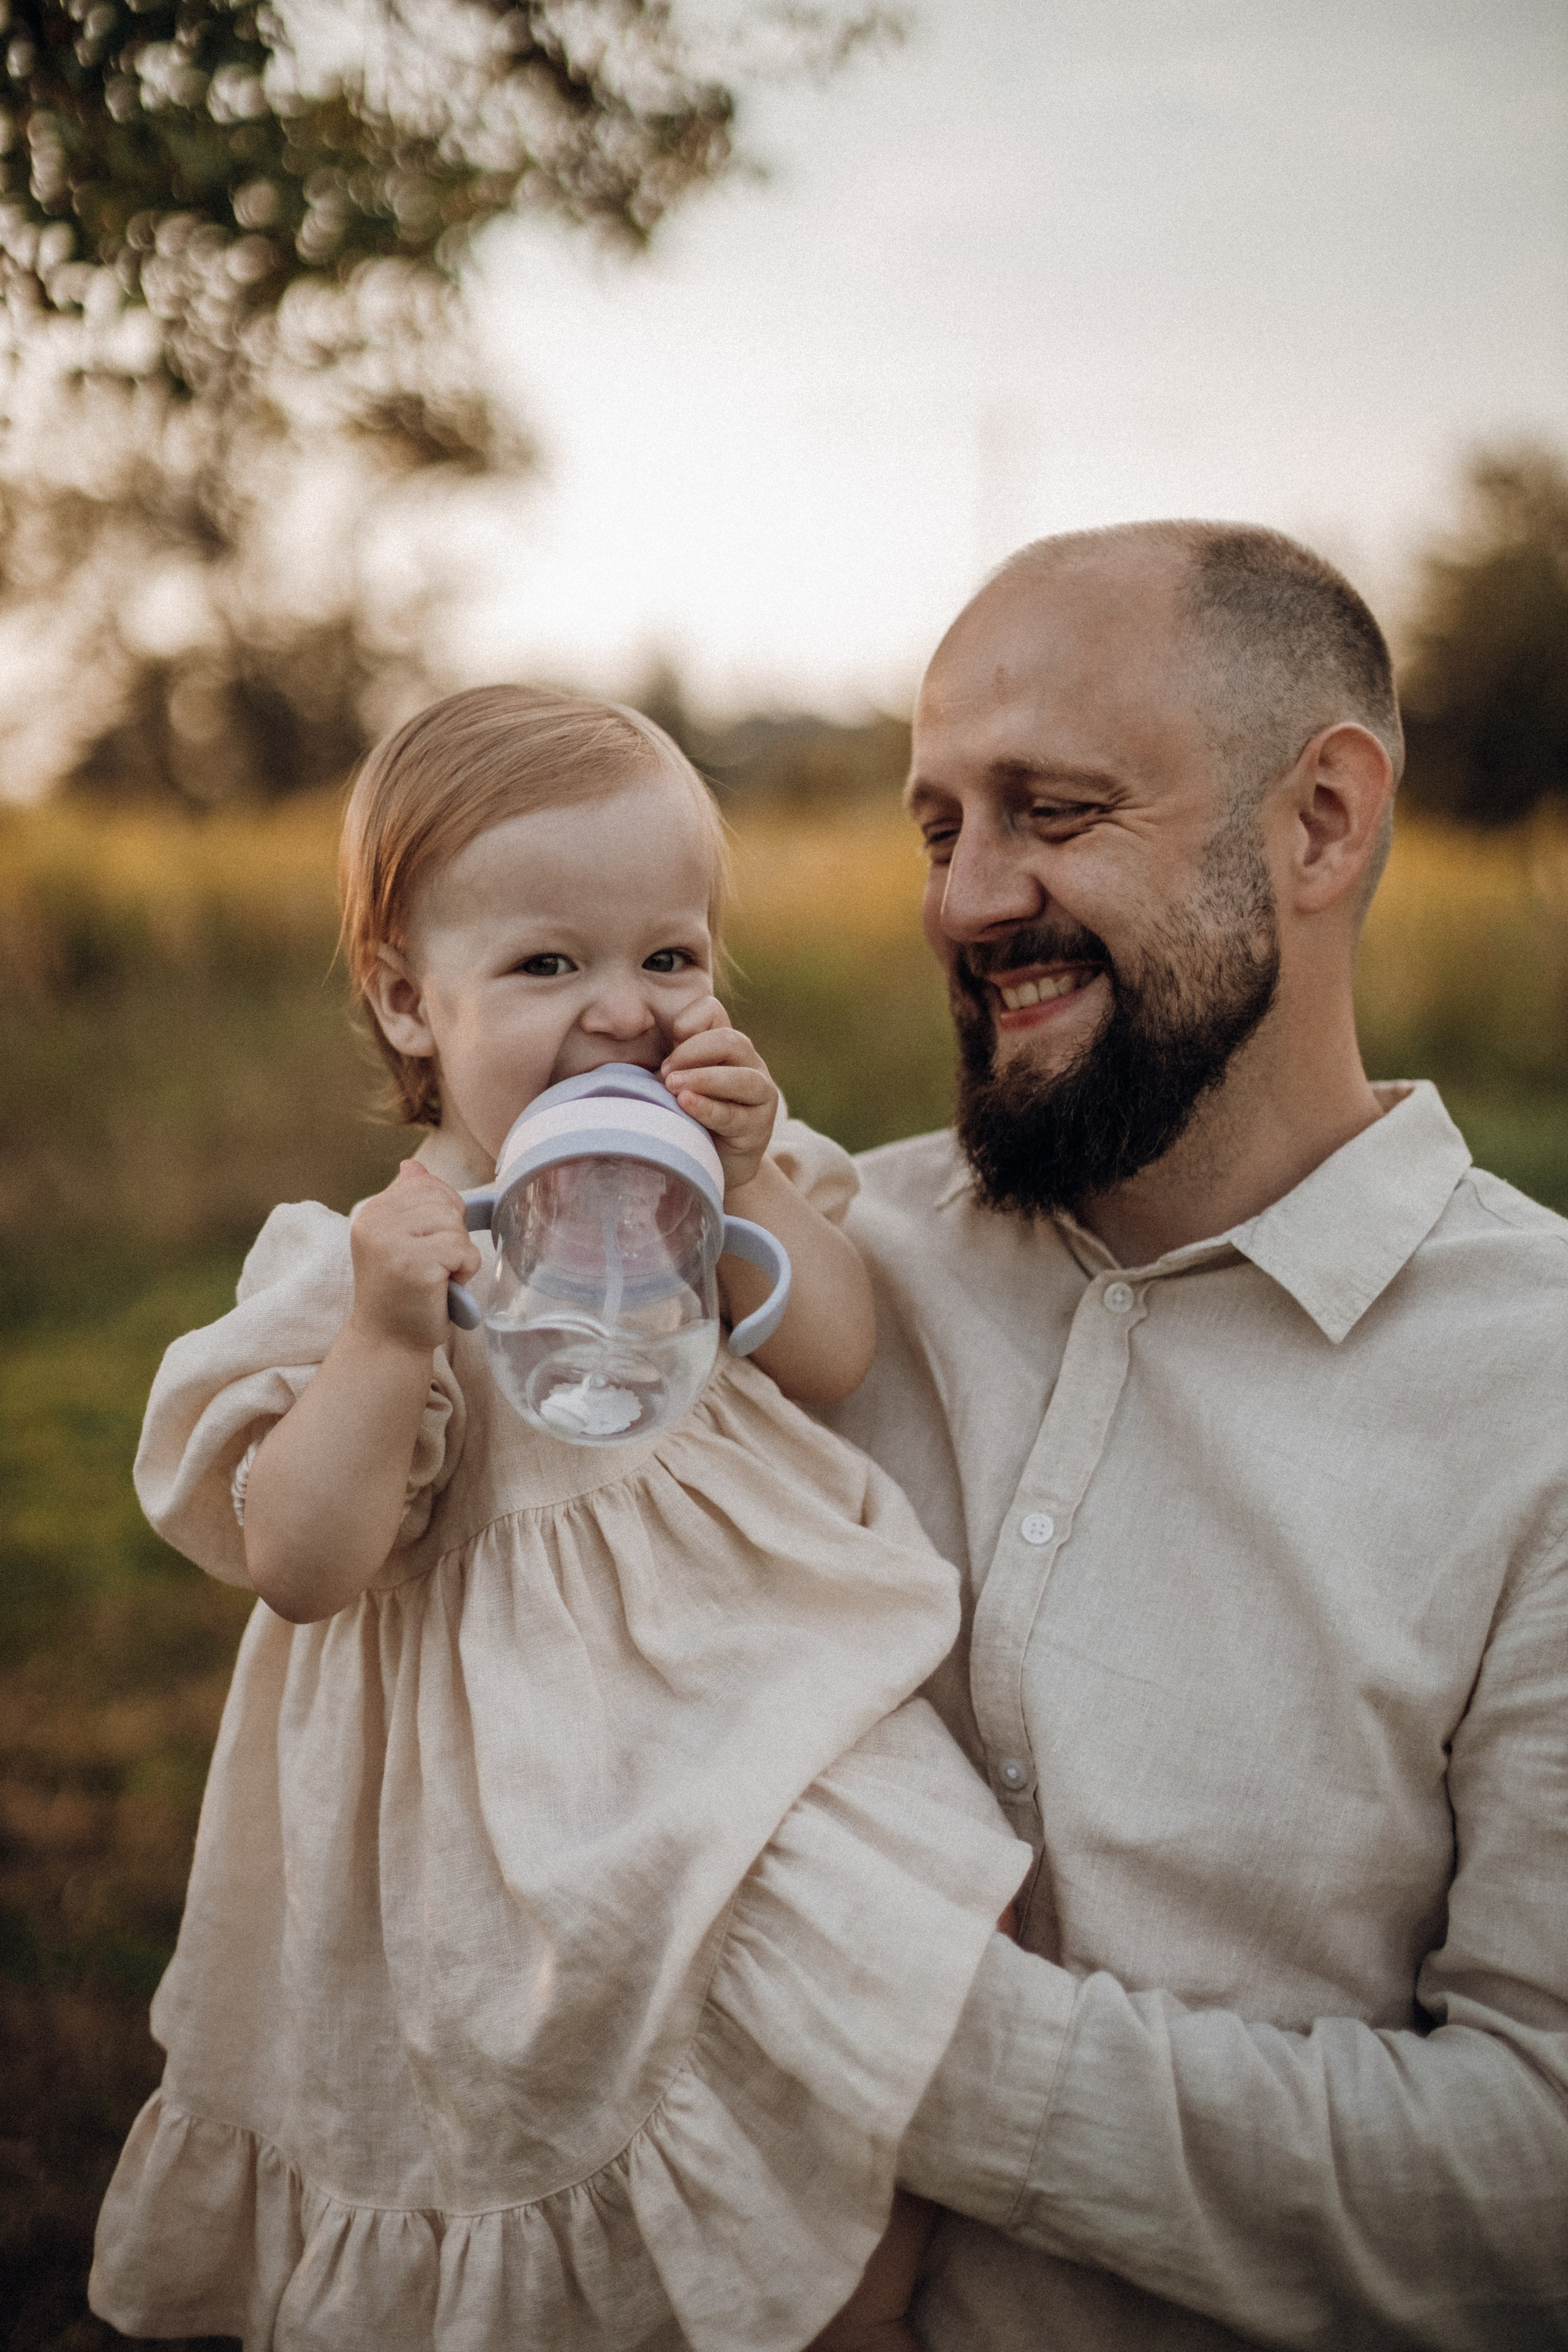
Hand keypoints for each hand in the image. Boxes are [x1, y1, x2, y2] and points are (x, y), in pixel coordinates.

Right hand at [348, 1160, 480, 1355]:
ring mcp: (392, 1242)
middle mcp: (375, 1222)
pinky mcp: (413, 1264)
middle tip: (434, 1264)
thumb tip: (413, 1166)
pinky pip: (462, 1249)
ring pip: (455, 1224)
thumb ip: (408, 1203)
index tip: (428, 1243)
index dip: (443, 1213)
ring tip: (438, 1276)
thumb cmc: (402, 1293)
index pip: (426, 1184)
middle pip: (444, 1200)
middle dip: (453, 1232)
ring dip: (459, 1253)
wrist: (389, 1341)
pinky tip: (444, 1287)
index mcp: (372, 1211)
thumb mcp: (399, 1241)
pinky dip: (465, 1270)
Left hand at [661, 997, 778, 1193]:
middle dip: (693, 1052)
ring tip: (672, 1086)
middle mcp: (749, 1063)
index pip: (713, 1012)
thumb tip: (617, 1038)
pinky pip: (734, 1114)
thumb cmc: (686, 1116)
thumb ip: (665, 1061)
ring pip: (742, 1077)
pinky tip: (686, 1104)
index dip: (690, 1021)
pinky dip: (708, 1108)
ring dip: (703, 1078)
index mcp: (725, 1045)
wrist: (710, 1163)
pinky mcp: (758, 1126)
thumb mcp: (673, 1082)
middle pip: (731, 1041)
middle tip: (664, 1073)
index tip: (669, 1041)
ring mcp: (760, 1094)